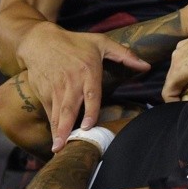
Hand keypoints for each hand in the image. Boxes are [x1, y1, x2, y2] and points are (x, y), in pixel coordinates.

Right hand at [16, 23, 149, 151]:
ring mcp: (56, 88)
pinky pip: (50, 111)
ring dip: (58, 130)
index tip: (88, 126)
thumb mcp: (102, 43)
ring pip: (58, 113)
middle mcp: (71, 82)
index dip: (90, 111)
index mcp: (87, 71)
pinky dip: (52, 125)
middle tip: (67, 145)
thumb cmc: (75, 42)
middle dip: (68, 127)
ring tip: (58, 148)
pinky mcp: (44, 92)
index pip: (90, 94)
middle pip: (70, 108)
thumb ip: (125, 55)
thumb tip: (147, 66)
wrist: (40, 41)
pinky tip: (55, 138)